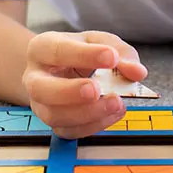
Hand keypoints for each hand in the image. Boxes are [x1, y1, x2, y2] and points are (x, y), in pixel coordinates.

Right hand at [23, 31, 146, 138]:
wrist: (62, 70)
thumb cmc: (79, 53)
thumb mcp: (99, 42)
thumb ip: (120, 52)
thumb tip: (137, 72)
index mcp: (42, 49)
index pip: (57, 51)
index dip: (84, 55)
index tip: (111, 57)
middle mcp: (35, 78)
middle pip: (41, 89)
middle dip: (71, 92)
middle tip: (97, 90)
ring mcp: (42, 104)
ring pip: (54, 116)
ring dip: (87, 113)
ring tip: (115, 103)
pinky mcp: (55, 123)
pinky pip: (69, 131)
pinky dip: (94, 125)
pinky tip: (113, 113)